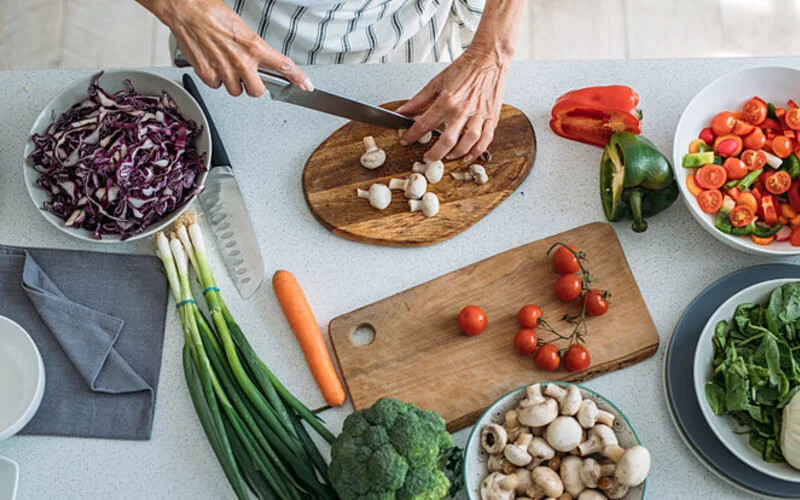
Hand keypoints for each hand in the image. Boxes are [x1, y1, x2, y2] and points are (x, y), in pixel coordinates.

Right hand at [139, 0, 311, 96]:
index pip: (283, 65)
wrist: (186, 9)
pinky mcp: (207, 74)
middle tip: (247, 74)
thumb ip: (253, 48)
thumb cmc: (211, 12)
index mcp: (253, 46)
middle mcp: (241, 61)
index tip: (306, 85)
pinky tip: (213, 64)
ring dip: (233, 82)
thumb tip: (259, 59)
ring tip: (225, 64)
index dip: (297, 78)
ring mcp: (224, 70)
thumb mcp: (242, 28)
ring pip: (235, 91)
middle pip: (257, 92)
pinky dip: (215, 78)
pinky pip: (216, 86)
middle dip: (253, 85)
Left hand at [396, 43, 509, 161]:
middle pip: (447, 141)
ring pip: (467, 143)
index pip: (424, 124)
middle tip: (427, 158)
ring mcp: (478, 115)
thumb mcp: (436, 82)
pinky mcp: (491, 117)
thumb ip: (419, 100)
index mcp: (447, 101)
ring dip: (456, 154)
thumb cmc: (464, 68)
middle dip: (434, 154)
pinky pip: (485, 140)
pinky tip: (468, 155)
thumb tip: (402, 111)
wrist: (489, 58)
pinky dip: (477, 151)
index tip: (406, 141)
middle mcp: (462, 110)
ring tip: (447, 157)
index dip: (412, 135)